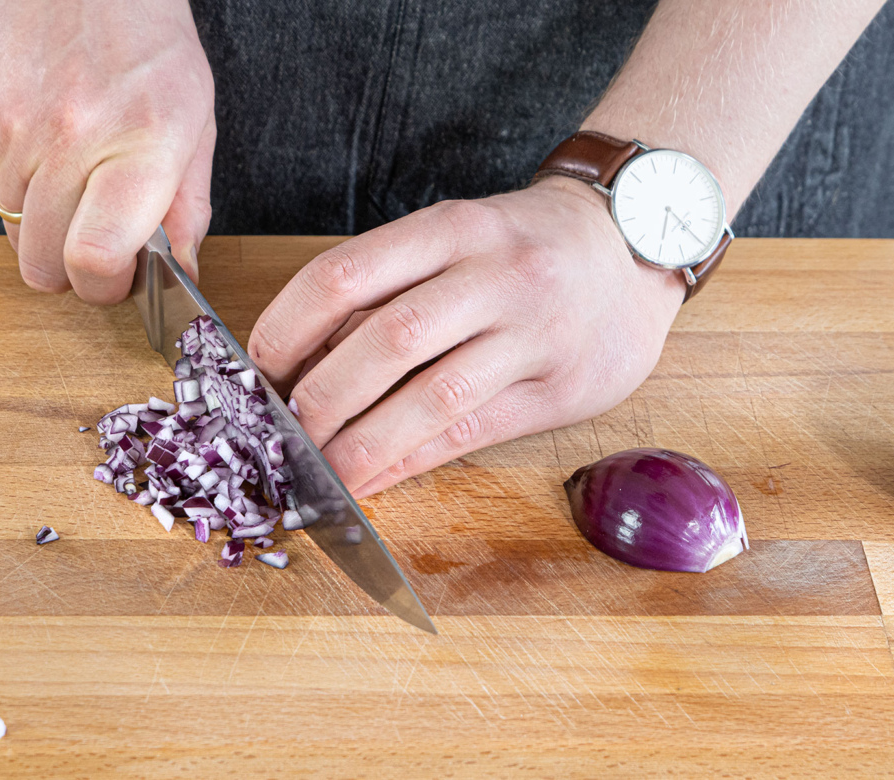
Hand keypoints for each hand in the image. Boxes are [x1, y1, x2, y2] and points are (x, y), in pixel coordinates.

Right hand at [0, 0, 214, 302]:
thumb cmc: (147, 43)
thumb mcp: (196, 124)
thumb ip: (188, 206)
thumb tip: (181, 272)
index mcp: (137, 147)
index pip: (95, 259)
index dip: (105, 286)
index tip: (118, 278)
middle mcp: (67, 141)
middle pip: (44, 263)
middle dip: (73, 269)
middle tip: (98, 241)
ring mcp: (8, 130)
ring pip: (13, 232)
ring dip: (45, 224)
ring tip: (77, 177)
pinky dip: (16, 187)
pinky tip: (45, 149)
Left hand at [248, 178, 685, 497]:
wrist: (636, 245)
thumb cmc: (528, 246)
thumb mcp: (462, 235)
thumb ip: (396, 286)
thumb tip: (309, 359)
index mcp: (455, 227)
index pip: (348, 274)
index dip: (288, 326)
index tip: (257, 367)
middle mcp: (495, 274)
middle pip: (388, 338)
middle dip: (322, 395)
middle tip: (282, 432)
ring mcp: (534, 333)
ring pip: (434, 396)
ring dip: (365, 441)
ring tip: (322, 471)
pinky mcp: (559, 386)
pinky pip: (474, 431)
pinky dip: (414, 459)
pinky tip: (375, 477)